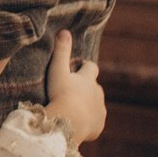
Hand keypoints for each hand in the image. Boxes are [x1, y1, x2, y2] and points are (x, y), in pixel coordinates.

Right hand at [45, 29, 104, 143]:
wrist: (70, 122)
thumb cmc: (61, 93)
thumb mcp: (58, 70)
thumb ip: (61, 51)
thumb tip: (64, 30)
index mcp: (88, 79)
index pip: (91, 68)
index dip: (85, 66)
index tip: (79, 67)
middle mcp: (98, 93)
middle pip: (95, 87)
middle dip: (87, 87)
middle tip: (72, 90)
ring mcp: (99, 110)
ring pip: (96, 104)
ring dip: (88, 104)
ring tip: (74, 108)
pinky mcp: (99, 126)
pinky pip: (94, 122)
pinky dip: (88, 121)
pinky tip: (78, 123)